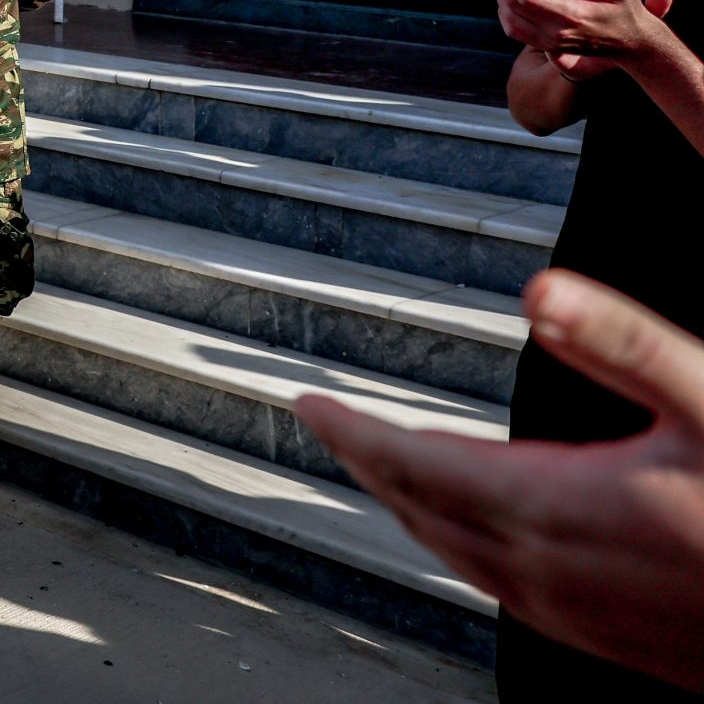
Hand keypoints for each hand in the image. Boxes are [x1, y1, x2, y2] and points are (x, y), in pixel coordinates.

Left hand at [299, 270, 703, 692]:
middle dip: (370, 463)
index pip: (416, 463)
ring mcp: (581, 616)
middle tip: (332, 425)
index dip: (352, 430)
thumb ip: (625, 343)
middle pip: (422, 511)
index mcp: (558, 507)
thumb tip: (538, 289)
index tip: (306, 402)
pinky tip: (486, 534)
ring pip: (460, 557)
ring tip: (390, 467)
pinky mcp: (615, 642)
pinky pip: (508, 591)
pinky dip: (470, 548)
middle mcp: (552, 571)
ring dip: (415, 507)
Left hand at [491, 0, 674, 68]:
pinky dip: (508, 14)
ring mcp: (551, 43)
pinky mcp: (549, 47)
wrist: (635, 45)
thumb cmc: (627, 11)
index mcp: (570, 15)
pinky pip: (517, 33)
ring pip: (509, 24)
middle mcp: (556, 33)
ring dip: (500, 0)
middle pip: (511, 9)